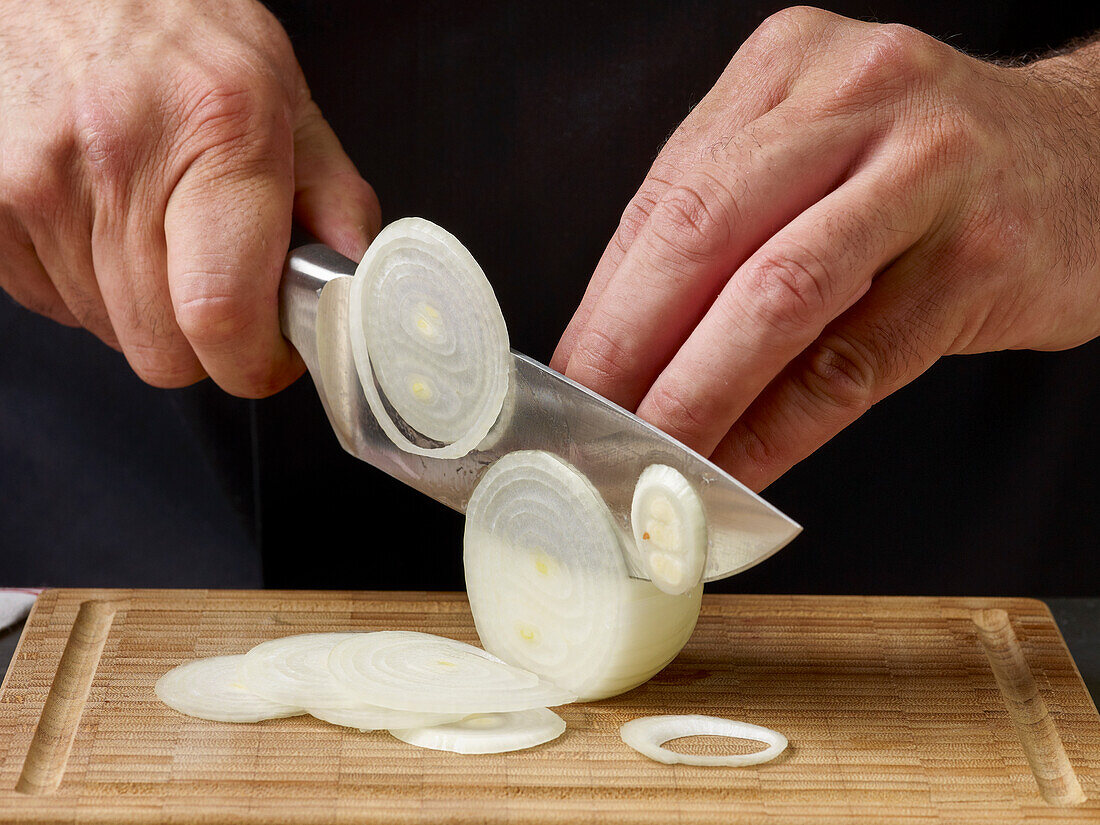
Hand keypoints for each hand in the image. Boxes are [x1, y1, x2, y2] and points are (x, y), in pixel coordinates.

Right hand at [0, 0, 379, 395]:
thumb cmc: (172, 27)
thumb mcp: (282, 90)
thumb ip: (333, 194)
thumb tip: (354, 276)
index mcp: (219, 132)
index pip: (222, 314)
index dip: (253, 364)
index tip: (271, 356)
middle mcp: (120, 161)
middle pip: (165, 350)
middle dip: (207, 342)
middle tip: (223, 287)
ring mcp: (38, 187)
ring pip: (111, 335)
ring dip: (148, 309)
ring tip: (158, 230)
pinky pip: (53, 306)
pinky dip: (90, 287)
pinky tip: (107, 224)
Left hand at [552, 7, 1099, 489]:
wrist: (1090, 152)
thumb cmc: (927, 167)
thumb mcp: (817, 154)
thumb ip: (727, 227)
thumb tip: (622, 346)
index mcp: (785, 72)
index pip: (664, 200)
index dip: (603, 304)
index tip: (566, 380)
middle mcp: (850, 100)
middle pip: (702, 236)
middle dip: (628, 349)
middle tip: (587, 427)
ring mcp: (924, 172)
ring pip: (777, 297)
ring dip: (697, 394)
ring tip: (649, 457)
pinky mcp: (980, 256)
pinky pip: (856, 360)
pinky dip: (785, 426)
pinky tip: (741, 468)